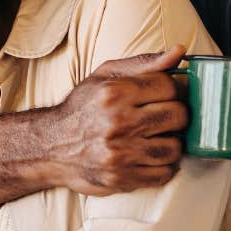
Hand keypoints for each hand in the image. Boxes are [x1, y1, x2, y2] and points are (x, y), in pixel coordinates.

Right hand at [44, 45, 188, 195]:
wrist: (51, 147)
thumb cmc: (82, 108)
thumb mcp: (105, 76)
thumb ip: (144, 63)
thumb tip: (179, 52)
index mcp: (114, 93)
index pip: (168, 87)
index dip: (174, 90)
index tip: (167, 95)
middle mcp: (117, 123)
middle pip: (177, 116)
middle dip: (177, 115)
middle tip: (166, 117)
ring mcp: (120, 154)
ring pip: (174, 148)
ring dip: (172, 142)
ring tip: (158, 138)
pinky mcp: (121, 178)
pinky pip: (164, 174)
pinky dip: (163, 166)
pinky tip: (151, 157)